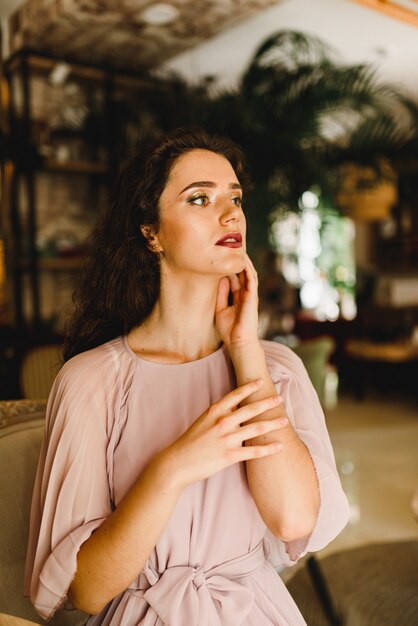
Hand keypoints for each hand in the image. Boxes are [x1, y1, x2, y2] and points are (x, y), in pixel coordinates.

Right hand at [161, 379, 286, 488]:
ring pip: (256, 429)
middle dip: (267, 403)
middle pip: (251, 409)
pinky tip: (279, 446)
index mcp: (215, 411)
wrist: (178, 461)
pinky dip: (268, 449)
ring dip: (272, 424)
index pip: (236, 395)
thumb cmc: (190, 441)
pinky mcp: (229, 455)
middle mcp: (223, 422)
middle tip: (279, 398)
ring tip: (284, 420)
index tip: (261, 382)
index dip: (249, 387)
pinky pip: (254, 451)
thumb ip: (219, 413)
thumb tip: (235, 407)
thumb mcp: (202, 420)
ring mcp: (227, 438)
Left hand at [215, 253, 258, 350]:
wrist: (238, 342)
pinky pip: (252, 281)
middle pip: (242, 273)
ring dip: (245, 262)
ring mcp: (250, 295)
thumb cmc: (229, 330)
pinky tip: (244, 262)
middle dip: (238, 261)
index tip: (223, 255)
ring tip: (239, 249)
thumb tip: (219, 279)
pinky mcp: (253, 298)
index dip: (229, 267)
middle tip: (232, 247)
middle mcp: (245, 294)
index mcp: (238, 297)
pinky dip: (248, 271)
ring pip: (249, 274)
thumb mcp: (220, 308)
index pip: (234, 278)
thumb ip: (221, 294)